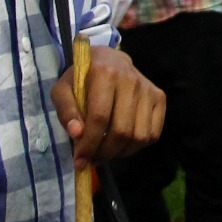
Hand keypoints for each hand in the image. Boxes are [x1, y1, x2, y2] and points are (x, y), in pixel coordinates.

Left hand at [51, 46, 165, 170]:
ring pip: (139, 136)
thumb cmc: (82, 78)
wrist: (109, 60)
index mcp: (104, 73)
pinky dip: (137, 147)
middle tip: (92, 160)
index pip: (100, 117)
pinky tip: (122, 144)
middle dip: (104, 152)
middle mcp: (131, 80)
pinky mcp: (159, 97)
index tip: (79, 160)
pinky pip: (152, 134)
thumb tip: (77, 134)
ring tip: (106, 153)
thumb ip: (66, 111)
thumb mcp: (62, 89)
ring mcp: (148, 89)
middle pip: (122, 130)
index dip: (89, 144)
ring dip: (120, 153)